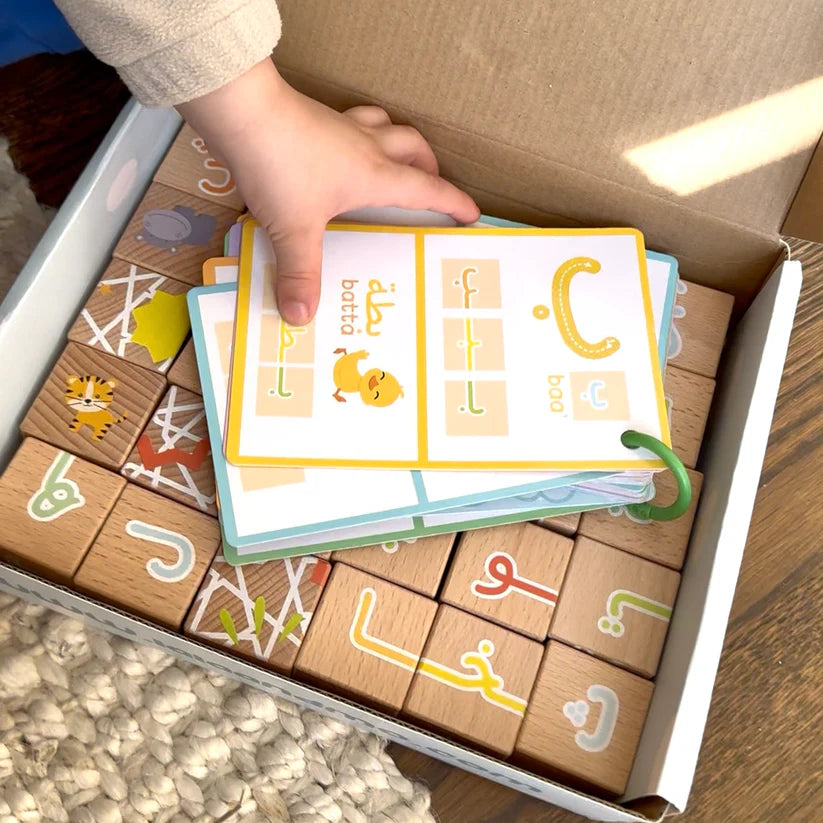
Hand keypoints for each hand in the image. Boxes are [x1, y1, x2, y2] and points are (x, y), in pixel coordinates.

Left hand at [177, 58, 479, 324]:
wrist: (245, 112)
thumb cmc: (280, 167)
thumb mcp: (294, 229)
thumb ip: (301, 273)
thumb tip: (302, 316)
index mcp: (375, 175)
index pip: (427, 189)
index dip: (453, 202)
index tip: (471, 214)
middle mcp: (367, 146)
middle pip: (414, 147)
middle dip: (430, 167)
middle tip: (431, 184)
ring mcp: (342, 127)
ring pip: (388, 126)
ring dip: (400, 142)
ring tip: (397, 160)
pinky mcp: (317, 117)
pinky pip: (352, 120)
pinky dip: (360, 131)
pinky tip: (341, 146)